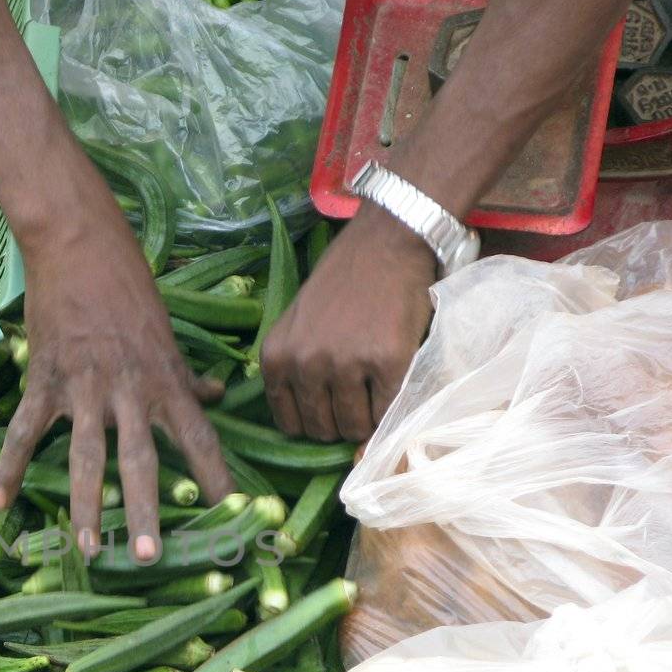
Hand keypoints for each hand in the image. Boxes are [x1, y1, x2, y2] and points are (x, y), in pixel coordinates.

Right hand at [0, 209, 233, 559]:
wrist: (77, 247)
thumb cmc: (129, 289)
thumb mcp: (167, 334)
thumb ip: (188, 377)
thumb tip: (220, 395)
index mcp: (165, 380)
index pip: (199, 437)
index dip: (217, 477)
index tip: (233, 516)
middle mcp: (128, 390)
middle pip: (139, 460)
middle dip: (144, 509)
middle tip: (149, 555)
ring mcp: (83, 388)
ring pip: (84, 457)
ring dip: (85, 505)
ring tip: (88, 547)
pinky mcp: (44, 381)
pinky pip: (25, 432)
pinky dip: (9, 467)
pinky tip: (1, 503)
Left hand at [261, 210, 436, 441]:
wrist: (387, 242)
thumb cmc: (342, 281)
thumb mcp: (297, 324)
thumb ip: (295, 367)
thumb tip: (307, 421)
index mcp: (276, 357)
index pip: (290, 423)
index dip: (314, 424)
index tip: (332, 412)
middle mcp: (305, 364)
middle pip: (323, 430)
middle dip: (342, 424)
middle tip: (359, 400)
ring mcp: (347, 364)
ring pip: (355, 426)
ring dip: (369, 420)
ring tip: (376, 391)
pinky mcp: (388, 361)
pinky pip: (388, 410)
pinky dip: (395, 408)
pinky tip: (395, 384)